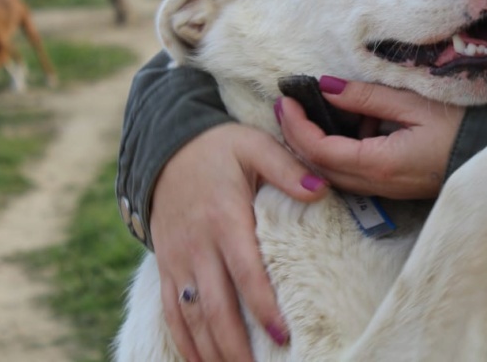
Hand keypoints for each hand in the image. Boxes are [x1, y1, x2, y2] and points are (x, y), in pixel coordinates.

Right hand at [149, 122, 329, 360]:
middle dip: (236, 346)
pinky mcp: (167, 265)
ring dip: (212, 351)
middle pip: (215, 307)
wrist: (166, 145)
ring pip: (192, 316)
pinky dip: (185, 341)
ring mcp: (178, 259)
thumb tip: (320, 190)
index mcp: (224, 218)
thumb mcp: (255, 146)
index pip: (245, 272)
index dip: (262, 307)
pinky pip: (172, 311)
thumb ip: (288, 168)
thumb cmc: (220, 147)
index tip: (282, 336)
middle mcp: (197, 245)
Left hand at [278, 76, 464, 198]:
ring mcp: (380, 190)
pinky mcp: (387, 187)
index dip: (296, 126)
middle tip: (286, 104)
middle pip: (316, 167)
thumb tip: (326, 88)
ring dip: (311, 145)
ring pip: (328, 173)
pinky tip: (342, 126)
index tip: (286, 99)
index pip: (319, 150)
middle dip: (294, 136)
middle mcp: (373, 184)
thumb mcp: (412, 104)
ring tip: (308, 111)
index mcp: (378, 163)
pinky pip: (347, 173)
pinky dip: (333, 151)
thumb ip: (366, 97)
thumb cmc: (458, 129)